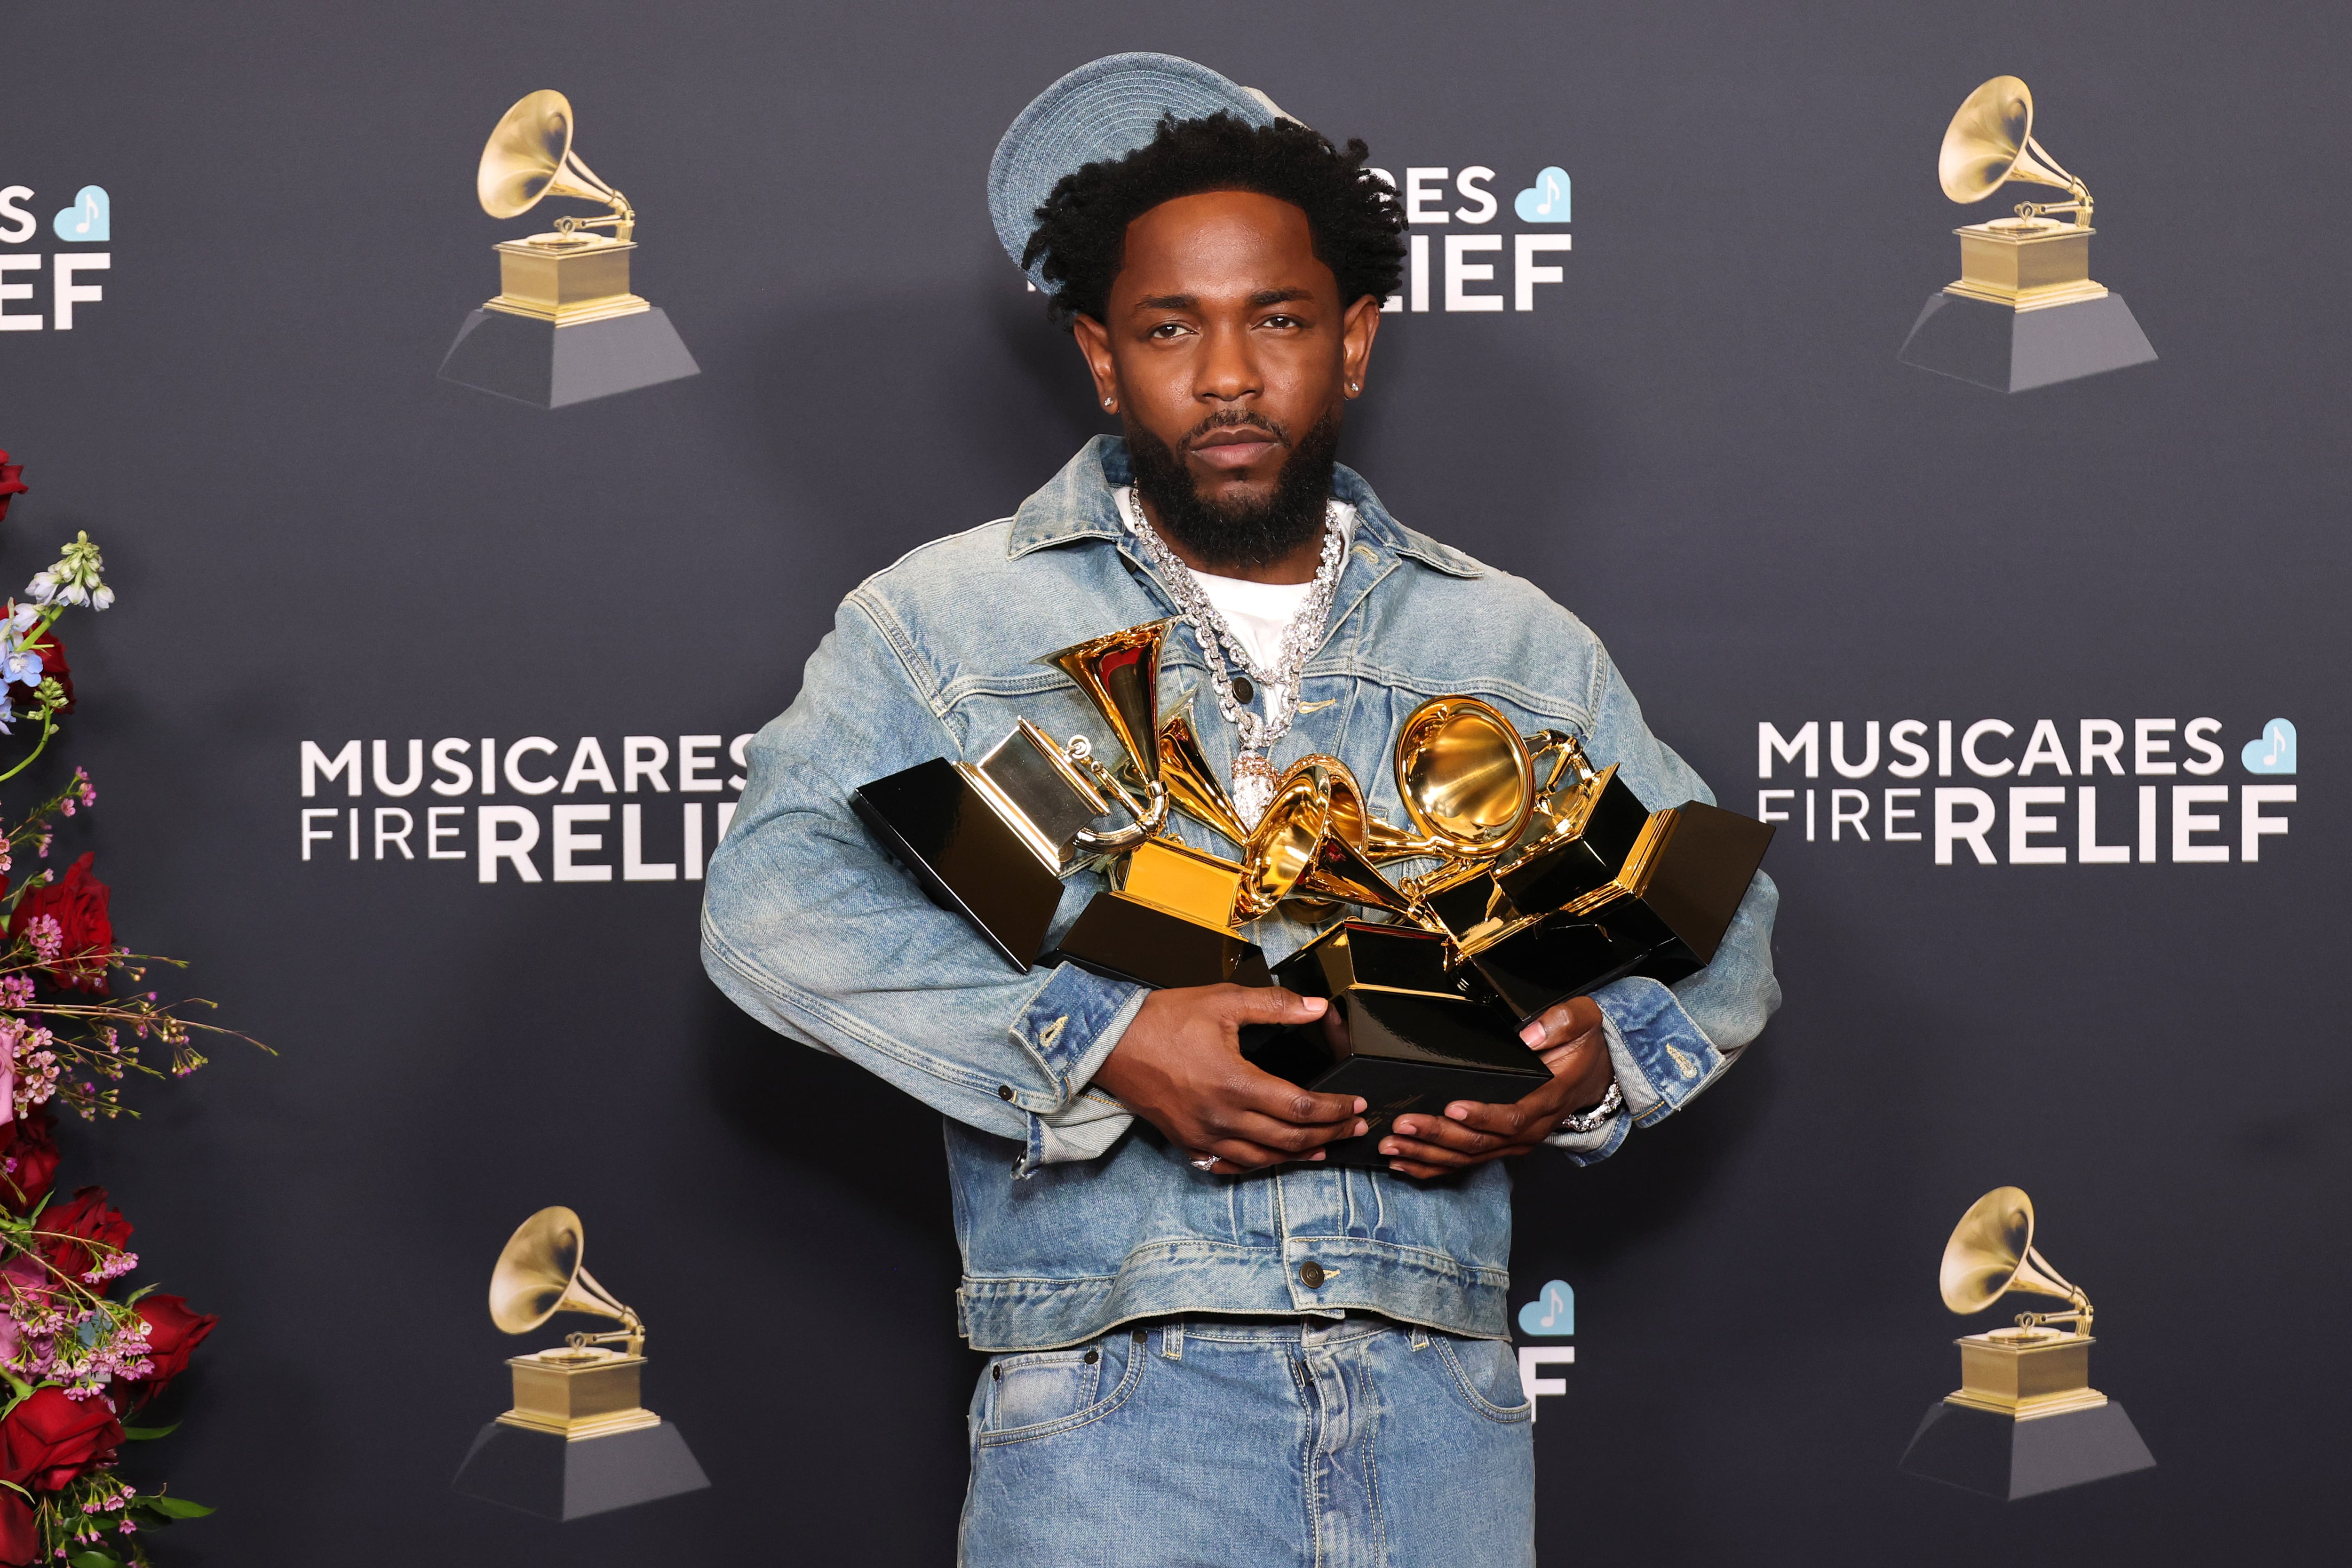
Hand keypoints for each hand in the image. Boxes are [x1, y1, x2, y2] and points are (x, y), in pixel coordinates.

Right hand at [1093, 985, 1368, 1174]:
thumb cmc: (1164, 1019)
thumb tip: (1317, 1008)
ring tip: (1325, 1146)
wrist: (1110, 1044)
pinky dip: (1259, 1165)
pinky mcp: (1187, 1143)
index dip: (1336, 1109)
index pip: (1301, 1107)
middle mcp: (1222, 1118)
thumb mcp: (1223, 1001)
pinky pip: (1231, 1166)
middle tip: (1354, 1126)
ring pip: (1264, 1158)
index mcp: (1236, 1083)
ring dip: (1300, 1155)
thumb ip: (1275, 1005)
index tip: (1357, 1104)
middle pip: (1290, 1138)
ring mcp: (1204, 1136)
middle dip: (1329, 1134)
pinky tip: (1273, 1158)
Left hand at [1380, 996, 1615, 1178]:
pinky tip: (1403, 1164)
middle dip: (1439, 1135)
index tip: (1453, 1108)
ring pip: (1468, 1156)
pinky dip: (1433, 1166)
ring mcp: (1515, 1142)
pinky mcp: (1501, 1145)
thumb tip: (1528, 1035)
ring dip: (1428, 1153)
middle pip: (1481, 1142)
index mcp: (1548, 1099)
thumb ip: (1561, 1023)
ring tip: (1392, 1146)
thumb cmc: (1583, 1047)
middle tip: (1404, 1124)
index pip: (1513, 1116)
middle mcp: (1529, 1128)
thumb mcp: (1583, 1020)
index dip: (1484, 1116)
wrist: (1595, 1074)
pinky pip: (1466, 1162)